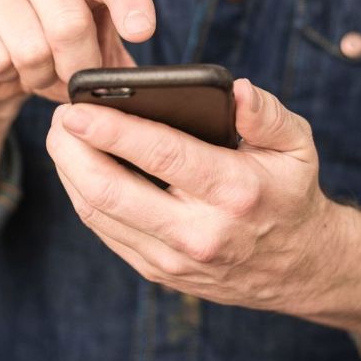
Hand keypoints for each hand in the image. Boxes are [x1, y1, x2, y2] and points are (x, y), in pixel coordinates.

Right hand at [0, 0, 154, 106]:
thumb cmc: (56, 52)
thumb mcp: (96, 52)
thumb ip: (120, 63)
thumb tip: (142, 88)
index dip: (131, 2)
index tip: (141, 33)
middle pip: (70, 24)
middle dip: (78, 69)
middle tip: (75, 84)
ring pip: (31, 49)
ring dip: (40, 78)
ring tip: (39, 74)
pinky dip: (5, 76)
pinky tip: (4, 67)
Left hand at [46, 78, 341, 313]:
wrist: (300, 267)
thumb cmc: (291, 194)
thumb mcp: (297, 146)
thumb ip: (267, 114)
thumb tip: (237, 89)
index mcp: (234, 191)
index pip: (160, 155)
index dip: (110, 129)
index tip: (75, 108)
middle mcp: (199, 232)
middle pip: (111, 191)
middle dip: (72, 151)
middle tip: (60, 118)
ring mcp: (174, 259)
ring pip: (99, 214)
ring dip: (70, 173)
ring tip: (63, 137)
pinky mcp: (158, 271)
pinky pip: (106, 231)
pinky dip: (84, 196)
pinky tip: (80, 169)